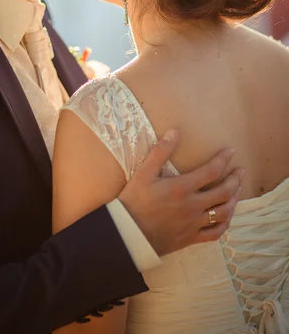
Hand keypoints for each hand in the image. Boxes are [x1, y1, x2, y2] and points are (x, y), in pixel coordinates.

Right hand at [118, 130, 243, 255]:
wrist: (128, 235)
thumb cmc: (134, 202)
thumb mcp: (143, 174)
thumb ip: (160, 152)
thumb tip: (174, 132)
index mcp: (182, 188)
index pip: (211, 171)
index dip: (223, 160)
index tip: (231, 152)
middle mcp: (192, 206)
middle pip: (223, 192)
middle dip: (235, 180)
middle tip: (240, 171)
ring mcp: (193, 223)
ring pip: (223, 212)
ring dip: (233, 200)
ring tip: (237, 191)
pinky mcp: (191, 238)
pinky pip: (215, 233)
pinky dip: (225, 224)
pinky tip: (227, 217)